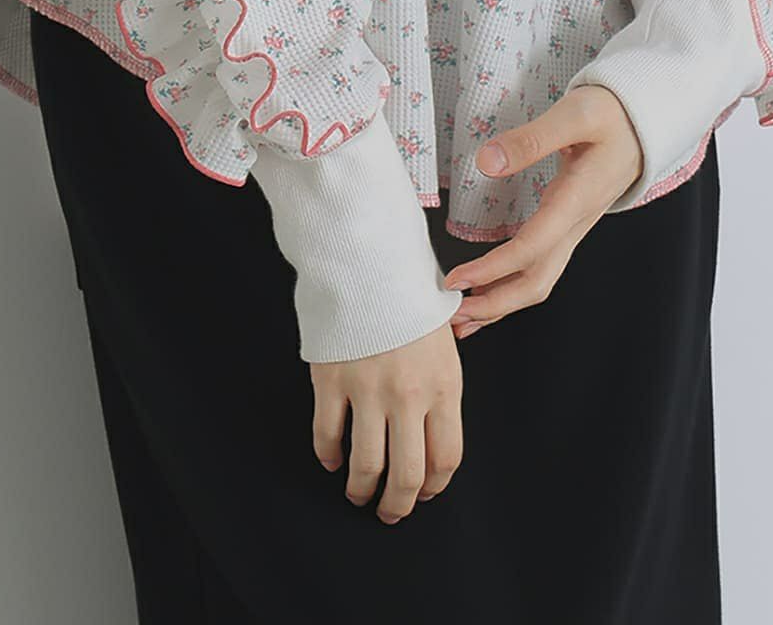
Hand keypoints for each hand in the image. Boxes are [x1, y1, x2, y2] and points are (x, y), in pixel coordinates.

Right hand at [310, 316, 463, 523]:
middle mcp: (409, 395)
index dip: (434, 486)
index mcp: (444, 384)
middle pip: (408, 474)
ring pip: (366, 465)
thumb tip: (434, 434)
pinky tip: (332, 459)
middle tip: (389, 512)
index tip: (423, 493)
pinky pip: (327, 435)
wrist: (371, 260)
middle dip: (398, 504)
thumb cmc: (411, 296)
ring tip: (359, 493)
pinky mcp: (331, 381)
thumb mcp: (445, 339)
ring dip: (362, 490)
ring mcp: (368, 390)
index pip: (446, 458)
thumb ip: (442, 386)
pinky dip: (328, 456)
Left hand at [441, 85, 643, 338]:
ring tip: (465, 317)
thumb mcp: (575, 114)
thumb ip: (531, 139)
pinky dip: (514, 284)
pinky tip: (491, 288)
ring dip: (503, 302)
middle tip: (453, 316)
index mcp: (577, 200)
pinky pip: (541, 264)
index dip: (492, 269)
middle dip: (495, 304)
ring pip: (540, 279)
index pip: (531, 248)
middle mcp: (576, 223)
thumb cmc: (613, 114)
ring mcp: (574, 227)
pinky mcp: (569, 223)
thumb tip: (487, 162)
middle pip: (537, 281)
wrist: (646, 120)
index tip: (456, 280)